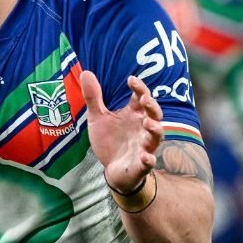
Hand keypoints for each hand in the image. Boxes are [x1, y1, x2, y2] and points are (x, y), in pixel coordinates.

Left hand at [80, 71, 162, 192]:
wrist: (112, 170)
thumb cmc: (110, 141)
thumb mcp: (97, 118)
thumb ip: (93, 97)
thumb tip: (85, 72)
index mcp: (134, 115)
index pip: (142, 97)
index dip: (140, 88)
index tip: (131, 79)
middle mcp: (143, 129)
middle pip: (155, 115)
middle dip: (152, 106)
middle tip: (145, 98)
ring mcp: (144, 146)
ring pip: (156, 136)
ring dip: (154, 129)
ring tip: (147, 123)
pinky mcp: (141, 164)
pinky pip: (149, 162)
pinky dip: (149, 160)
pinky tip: (146, 157)